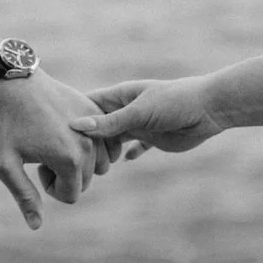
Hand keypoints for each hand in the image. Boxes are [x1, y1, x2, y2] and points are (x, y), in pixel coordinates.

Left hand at [0, 71, 110, 228]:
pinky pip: (102, 142)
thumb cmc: (5, 124)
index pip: (72, 195)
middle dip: (64, 176)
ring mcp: (94, 126)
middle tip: (41, 154)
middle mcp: (88, 144)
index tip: (35, 167)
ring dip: (78, 162)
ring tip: (54, 144)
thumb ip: (24, 196)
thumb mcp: (5, 165)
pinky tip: (64, 133)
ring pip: (98, 164)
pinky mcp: (93, 111)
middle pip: (85, 181)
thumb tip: (36, 226)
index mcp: (69, 159)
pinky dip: (88, 145)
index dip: (50, 188)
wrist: (12, 82)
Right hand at [73, 77, 225, 156]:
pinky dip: (130, 154)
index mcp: (120, 96)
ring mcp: (139, 124)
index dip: (71, 116)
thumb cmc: (175, 102)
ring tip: (90, 166)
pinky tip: (125, 162)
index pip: (87, 105)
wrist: (209, 108)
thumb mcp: (139, 112)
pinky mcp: (154, 138)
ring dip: (105, 152)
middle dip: (84, 140)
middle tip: (66, 158)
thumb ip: (110, 122)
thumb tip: (76, 126)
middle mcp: (126, 110)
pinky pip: (137, 147)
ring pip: (115, 139)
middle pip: (98, 125)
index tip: (52, 132)